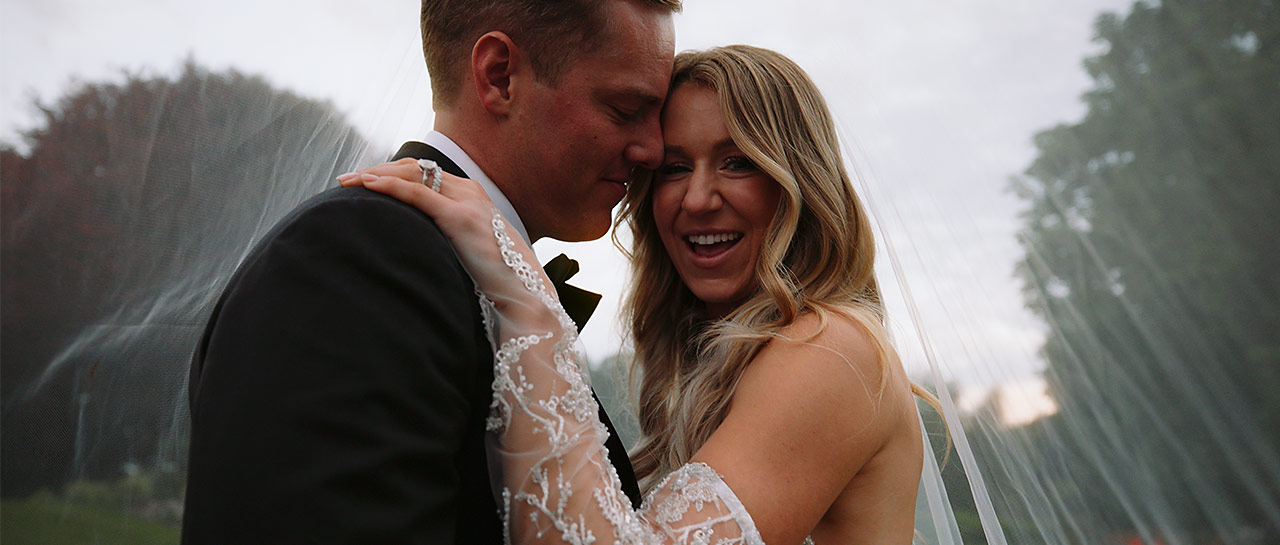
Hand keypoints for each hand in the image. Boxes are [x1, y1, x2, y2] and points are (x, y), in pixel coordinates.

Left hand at [337, 159, 549, 318]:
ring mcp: (467, 201)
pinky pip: (417, 193)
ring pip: (412, 174)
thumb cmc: (495, 278)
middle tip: (347, 180)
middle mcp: (469, 190)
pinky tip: (368, 186)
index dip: (391, 173)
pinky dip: (389, 186)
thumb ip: (446, 237)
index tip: (363, 182)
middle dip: (377, 169)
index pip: (424, 173)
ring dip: (376, 174)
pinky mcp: (460, 218)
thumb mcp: (467, 249)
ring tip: (348, 181)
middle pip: (415, 167)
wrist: (523, 292)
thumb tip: (419, 244)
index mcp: (471, 195)